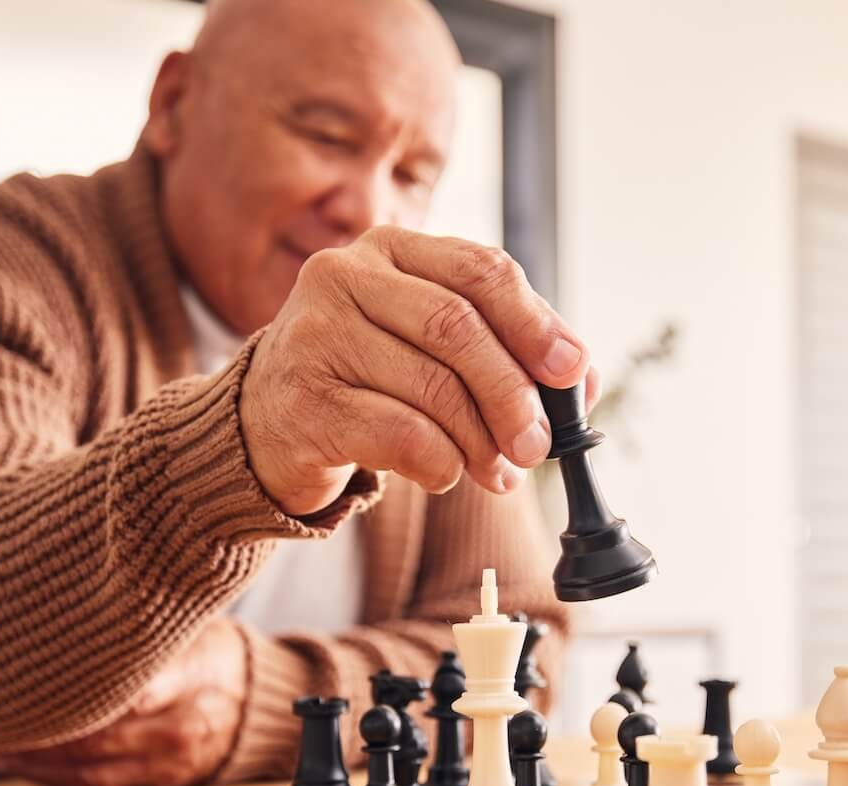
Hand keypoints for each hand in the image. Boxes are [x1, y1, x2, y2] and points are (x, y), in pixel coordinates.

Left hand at [0, 618, 247, 785]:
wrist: (256, 698)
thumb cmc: (208, 647)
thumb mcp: (192, 624)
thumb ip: (145, 624)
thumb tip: (75, 602)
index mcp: (196, 674)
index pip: (139, 688)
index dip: (86, 696)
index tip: (33, 687)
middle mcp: (185, 723)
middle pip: (102, 735)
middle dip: (42, 733)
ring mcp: (173, 760)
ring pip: (92, 769)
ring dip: (37, 762)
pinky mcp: (160, 782)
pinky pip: (98, 785)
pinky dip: (54, 777)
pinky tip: (18, 764)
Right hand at [241, 226, 598, 515]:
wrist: (267, 424)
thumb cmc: (366, 380)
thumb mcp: (430, 346)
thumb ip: (502, 348)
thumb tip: (580, 379)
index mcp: (390, 249)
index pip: (480, 270)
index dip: (535, 323)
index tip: (570, 373)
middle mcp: (344, 276)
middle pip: (457, 328)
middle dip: (512, 393)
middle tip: (537, 444)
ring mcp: (315, 335)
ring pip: (432, 386)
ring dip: (481, 441)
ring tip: (497, 472)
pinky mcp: (304, 400)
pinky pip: (400, 434)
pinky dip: (440, 462)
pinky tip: (444, 474)